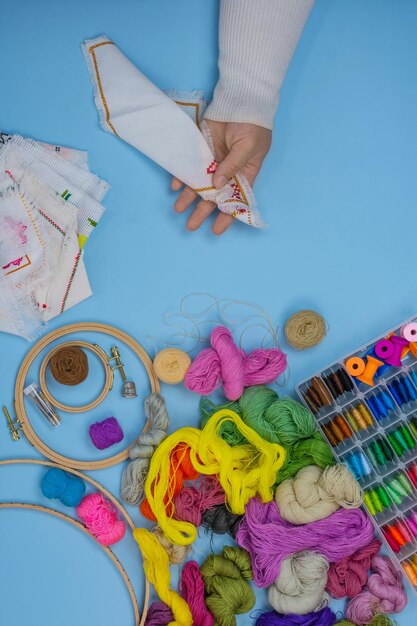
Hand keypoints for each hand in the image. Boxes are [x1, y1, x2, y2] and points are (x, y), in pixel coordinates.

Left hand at [172, 120, 271, 234]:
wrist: (241, 99)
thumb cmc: (253, 124)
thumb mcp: (248, 148)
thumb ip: (232, 166)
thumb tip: (216, 185)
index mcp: (245, 174)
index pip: (235, 200)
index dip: (226, 216)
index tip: (216, 230)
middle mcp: (228, 172)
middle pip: (214, 196)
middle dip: (202, 211)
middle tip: (190, 226)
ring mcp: (214, 162)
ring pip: (199, 184)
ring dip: (188, 197)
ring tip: (178, 209)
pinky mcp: (201, 150)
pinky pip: (190, 166)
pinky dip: (182, 175)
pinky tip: (174, 186)